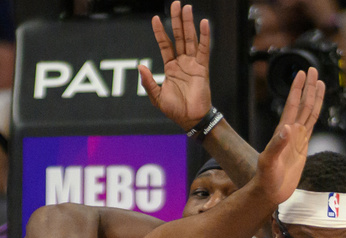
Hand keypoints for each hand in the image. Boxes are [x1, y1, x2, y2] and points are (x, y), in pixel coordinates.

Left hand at [139, 2, 211, 129]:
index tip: (156, 18)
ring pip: (190, 39)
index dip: (160, 32)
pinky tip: (204, 23)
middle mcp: (182, 62)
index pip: (165, 44)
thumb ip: (148, 82)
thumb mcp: (156, 97)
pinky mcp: (202, 68)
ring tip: (186, 8)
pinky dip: (204, 36)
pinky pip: (203, 49)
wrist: (190, 119)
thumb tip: (140, 66)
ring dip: (188, 23)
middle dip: (176, 20)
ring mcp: (192, 63)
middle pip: (179, 36)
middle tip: (176, 4)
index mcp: (170, 67)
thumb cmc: (174, 110)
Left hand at [253, 66, 325, 203]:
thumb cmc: (266, 178)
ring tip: (319, 82)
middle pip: (303, 104)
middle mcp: (291, 131)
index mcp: (283, 131)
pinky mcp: (302, 148)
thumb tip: (288, 128)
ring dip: (314, 97)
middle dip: (308, 87)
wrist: (270, 192)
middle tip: (313, 69)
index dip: (297, 89)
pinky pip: (311, 127)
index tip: (302, 73)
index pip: (292, 105)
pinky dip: (316, 115)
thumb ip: (277, 145)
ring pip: (309, 113)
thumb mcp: (269, 162)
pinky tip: (317, 108)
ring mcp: (297, 139)